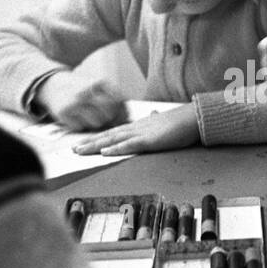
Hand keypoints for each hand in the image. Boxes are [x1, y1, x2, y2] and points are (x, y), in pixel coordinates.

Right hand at [34, 73, 127, 130]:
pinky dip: (82, 126)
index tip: (122, 117)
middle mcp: (87, 91)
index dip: (123, 113)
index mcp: (99, 83)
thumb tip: (128, 119)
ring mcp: (75, 102)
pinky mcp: (64, 112)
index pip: (119, 102)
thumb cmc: (81, 89)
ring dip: (97, 124)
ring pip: (97, 123)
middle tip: (106, 120)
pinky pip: (81, 127)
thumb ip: (114, 99)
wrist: (53, 85)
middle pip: (110, 114)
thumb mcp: (98, 87)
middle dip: (111, 120)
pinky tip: (78, 118)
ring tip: (91, 117)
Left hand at [72, 103, 199, 155]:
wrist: (192, 117)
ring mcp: (141, 134)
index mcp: (138, 126)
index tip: (84, 142)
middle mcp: (135, 128)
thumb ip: (154, 120)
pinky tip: (105, 152)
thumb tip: (152, 114)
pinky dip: (116, 148)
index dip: (98, 137)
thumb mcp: (163, 121)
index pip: (113, 132)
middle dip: (90, 142)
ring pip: (114, 140)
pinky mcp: (150, 140)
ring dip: (96, 145)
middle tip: (74, 149)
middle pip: (108, 136)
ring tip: (81, 150)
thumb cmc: (180, 122)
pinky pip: (130, 145)